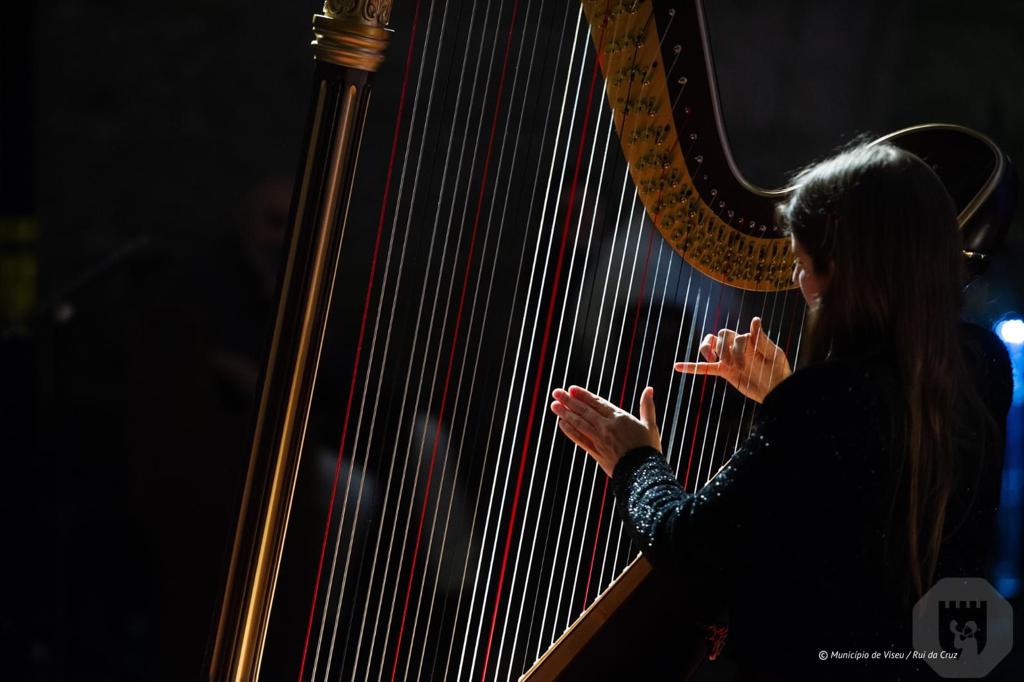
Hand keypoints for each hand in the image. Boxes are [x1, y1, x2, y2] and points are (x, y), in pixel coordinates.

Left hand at [550, 385, 660, 476]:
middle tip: (556, 392)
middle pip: (584, 411)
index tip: (571, 389)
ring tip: (554, 405)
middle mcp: (606, 427)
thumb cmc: (648, 449)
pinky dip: (570, 431)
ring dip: (565, 413)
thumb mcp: (650, 425)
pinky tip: (562, 424)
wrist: (644, 474)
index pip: (597, 403)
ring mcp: (599, 440)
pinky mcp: (595, 452)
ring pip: (579, 423)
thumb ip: (647, 406)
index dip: (583, 395)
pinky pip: (580, 439)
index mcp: (619, 418)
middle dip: (569, 401)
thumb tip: (649, 389)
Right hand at [674, 316, 790, 402]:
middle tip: (736, 365)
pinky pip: (705, 368)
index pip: (738, 336)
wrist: (776, 391)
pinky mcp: (724, 371)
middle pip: (722, 336)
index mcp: (750, 340)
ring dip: (709, 349)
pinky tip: (677, 367)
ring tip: (713, 360)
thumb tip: (755, 320)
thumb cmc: (779, 371)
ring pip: (711, 345)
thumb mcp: (774, 355)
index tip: (749, 360)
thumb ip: (762, 340)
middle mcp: (738, 346)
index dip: (740, 347)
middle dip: (726, 350)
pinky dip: (691, 367)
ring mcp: (729, 358)